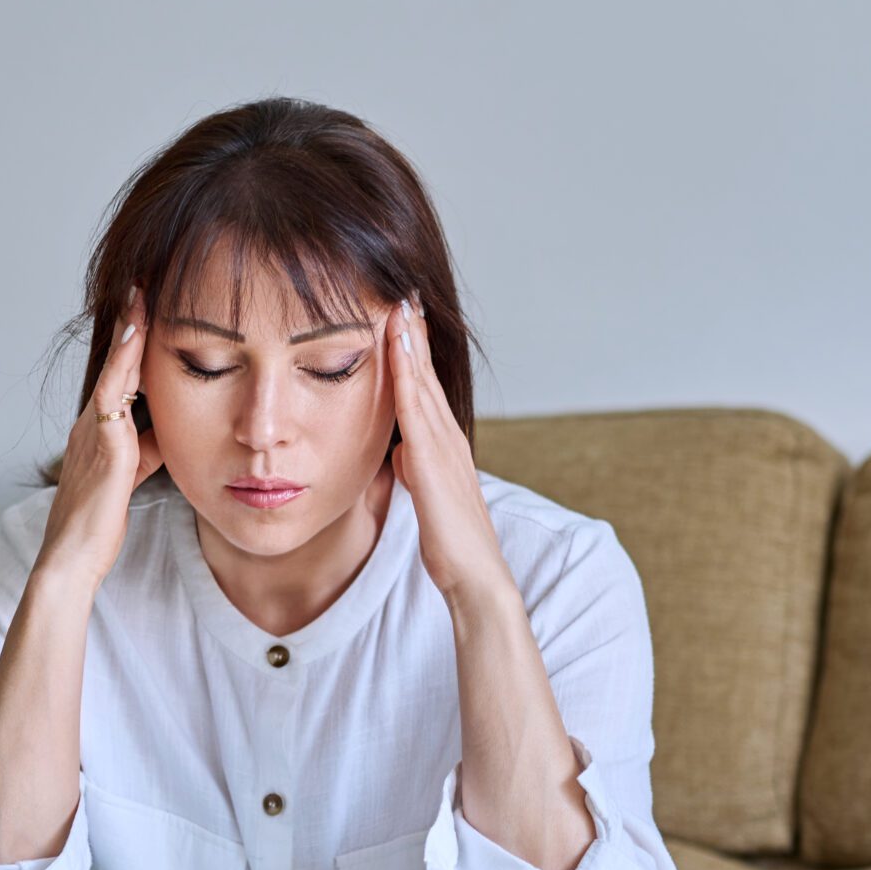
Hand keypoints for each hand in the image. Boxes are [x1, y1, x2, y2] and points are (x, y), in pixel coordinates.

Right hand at [34, 285, 164, 593]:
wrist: (73, 557)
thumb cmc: (99, 524)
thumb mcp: (132, 476)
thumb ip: (148, 449)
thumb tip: (167, 430)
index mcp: (98, 433)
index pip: (120, 380)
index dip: (134, 346)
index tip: (149, 312)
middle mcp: (90, 424)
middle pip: (114, 365)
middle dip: (129, 326)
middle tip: (144, 286)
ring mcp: (93, 432)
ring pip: (112, 371)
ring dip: (127, 331)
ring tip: (141, 294)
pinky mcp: (103, 445)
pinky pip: (113, 392)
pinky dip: (125, 361)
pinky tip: (137, 334)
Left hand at [388, 296, 510, 608]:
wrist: (475, 579)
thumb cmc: (451, 546)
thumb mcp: (425, 498)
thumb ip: (414, 472)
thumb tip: (400, 455)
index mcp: (444, 448)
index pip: (426, 388)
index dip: (415, 351)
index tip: (403, 315)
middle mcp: (447, 439)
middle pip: (426, 374)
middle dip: (415, 332)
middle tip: (404, 289)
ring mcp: (442, 447)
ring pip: (422, 381)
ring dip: (410, 339)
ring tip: (400, 301)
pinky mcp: (431, 461)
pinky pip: (415, 406)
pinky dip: (405, 371)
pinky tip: (395, 344)